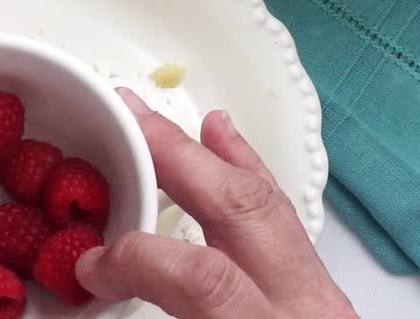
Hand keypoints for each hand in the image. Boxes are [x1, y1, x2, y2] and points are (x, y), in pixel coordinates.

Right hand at [75, 88, 356, 318]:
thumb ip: (157, 314)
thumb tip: (96, 283)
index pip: (205, 277)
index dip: (136, 258)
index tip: (90, 261)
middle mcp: (304, 309)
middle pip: (245, 209)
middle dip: (179, 157)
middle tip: (127, 119)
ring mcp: (324, 301)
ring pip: (274, 206)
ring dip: (217, 156)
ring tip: (170, 122)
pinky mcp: (328, 300)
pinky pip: (291, 225)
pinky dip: (252, 180)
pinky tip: (227, 146)